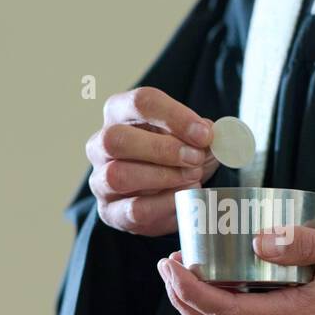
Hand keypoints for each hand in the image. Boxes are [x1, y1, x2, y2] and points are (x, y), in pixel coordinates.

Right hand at [86, 87, 218, 235]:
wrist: (166, 195)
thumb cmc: (175, 156)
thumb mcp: (190, 137)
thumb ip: (202, 133)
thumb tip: (214, 135)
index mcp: (120, 112)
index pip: (141, 102)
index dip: (175, 117)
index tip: (205, 134)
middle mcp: (101, 144)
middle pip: (116, 139)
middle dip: (162, 149)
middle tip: (195, 158)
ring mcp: (100, 180)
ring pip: (118, 175)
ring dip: (163, 177)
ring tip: (192, 177)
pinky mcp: (110, 211)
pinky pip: (133, 210)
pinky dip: (165, 204)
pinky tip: (184, 197)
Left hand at [158, 223, 314, 314]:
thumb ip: (308, 243)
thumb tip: (262, 242)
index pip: (229, 313)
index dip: (193, 292)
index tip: (173, 265)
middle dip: (183, 300)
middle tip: (167, 264)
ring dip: (194, 306)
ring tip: (178, 271)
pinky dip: (213, 306)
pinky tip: (207, 278)